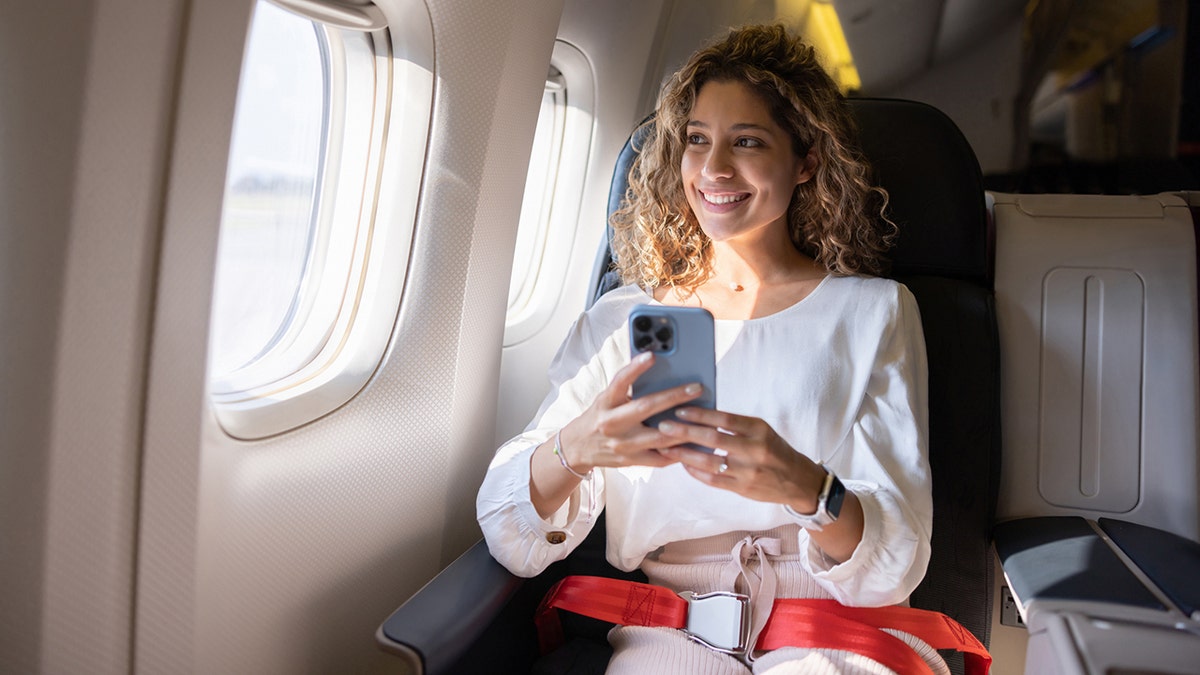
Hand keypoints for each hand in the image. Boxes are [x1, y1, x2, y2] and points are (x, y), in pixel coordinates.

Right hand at [529, 352, 707, 518]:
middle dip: (674, 397)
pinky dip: (678, 451)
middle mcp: (612, 423)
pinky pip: (660, 458)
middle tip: (697, 388)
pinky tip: (693, 442)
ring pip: (659, 437)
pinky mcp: (630, 461)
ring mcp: (622, 444)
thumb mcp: (607, 398)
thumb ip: (628, 388)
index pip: (620, 381)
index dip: (635, 367)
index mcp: (606, 402)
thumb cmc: (599, 416)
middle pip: (646, 408)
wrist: (578, 447)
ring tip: (704, 419)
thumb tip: (659, 371)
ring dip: (684, 428)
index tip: (652, 355)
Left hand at [656, 407, 825, 509]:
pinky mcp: (742, 489)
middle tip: (662, 426)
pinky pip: (713, 480)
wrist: (798, 481)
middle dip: (684, 432)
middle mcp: (754, 450)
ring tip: (665, 447)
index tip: (679, 409)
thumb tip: (701, 415)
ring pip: (709, 461)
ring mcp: (748, 471)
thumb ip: (736, 425)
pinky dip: (695, 471)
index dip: (700, 414)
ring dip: (684, 454)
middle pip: (713, 439)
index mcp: (759, 429)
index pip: (724, 418)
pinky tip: (683, 463)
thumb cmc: (776, 450)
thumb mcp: (762, 431)